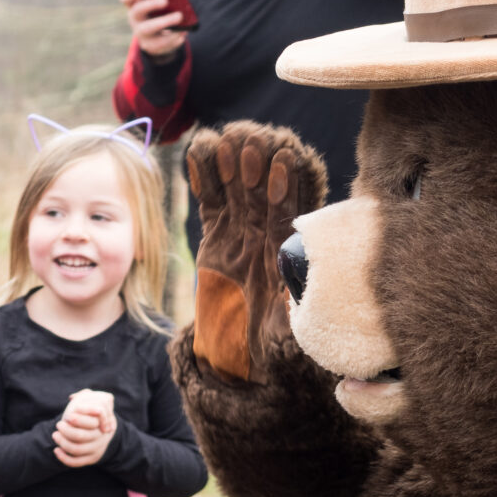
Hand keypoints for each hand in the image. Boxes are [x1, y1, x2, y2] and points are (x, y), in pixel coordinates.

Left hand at [53, 389, 115, 466]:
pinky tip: (56, 450)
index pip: (92, 422)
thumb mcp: (92, 401)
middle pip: (80, 436)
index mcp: (102, 421)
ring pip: (77, 449)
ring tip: (55, 435)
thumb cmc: (92, 413)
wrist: (102, 431)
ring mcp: (97, 448)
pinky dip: (64, 458)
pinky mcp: (92, 459)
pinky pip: (77, 462)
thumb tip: (72, 398)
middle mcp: (101, 436)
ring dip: (62, 443)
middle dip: (66, 430)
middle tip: (58, 424)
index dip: (78, 419)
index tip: (68, 414)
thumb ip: (84, 396)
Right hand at [120, 0, 188, 59]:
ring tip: (179, 16)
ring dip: (164, 21)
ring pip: (147, 28)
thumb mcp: (160, 1)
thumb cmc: (161, 13)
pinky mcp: (149, 45)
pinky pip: (160, 43)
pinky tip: (182, 33)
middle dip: (151, 4)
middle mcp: (135, 18)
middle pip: (137, 10)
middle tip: (165, 0)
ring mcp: (140, 33)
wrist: (159, 38)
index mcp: (136, 4)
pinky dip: (173, 37)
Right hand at [186, 124, 324, 383]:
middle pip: (265, 192)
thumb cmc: (272, 349)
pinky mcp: (216, 235)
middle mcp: (270, 237)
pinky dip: (205, 177)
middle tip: (251, 141)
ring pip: (237, 190)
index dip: (289, 186)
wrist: (240, 358)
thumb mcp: (288, 338)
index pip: (293, 213)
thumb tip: (297, 298)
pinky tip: (200, 150)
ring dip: (231, 164)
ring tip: (223, 139)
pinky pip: (211, 201)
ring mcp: (242, 233)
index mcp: (291, 255)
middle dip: (259, 165)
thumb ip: (294, 316)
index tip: (284, 160)